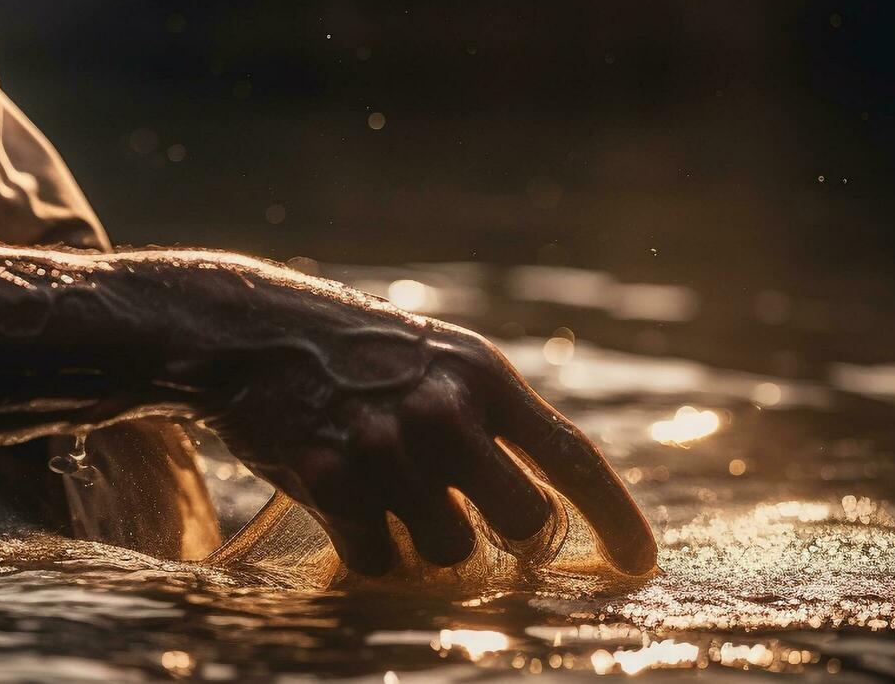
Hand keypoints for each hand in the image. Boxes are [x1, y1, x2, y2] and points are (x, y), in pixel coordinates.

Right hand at [183, 274, 655, 576]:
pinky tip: (345, 501)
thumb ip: (494, 421)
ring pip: (449, 552)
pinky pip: (378, 561)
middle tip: (482, 525)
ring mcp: (387, 446)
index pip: (571, 455)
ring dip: (426, 542)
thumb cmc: (361, 357)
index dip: (616, 516)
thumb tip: (550, 514)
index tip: (641, 562)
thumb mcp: (441, 361)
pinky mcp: (331, 479)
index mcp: (482, 376)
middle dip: (514, 540)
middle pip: (526, 523)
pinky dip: (368, 550)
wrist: (254, 332)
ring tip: (389, 494)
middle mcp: (445, 411)